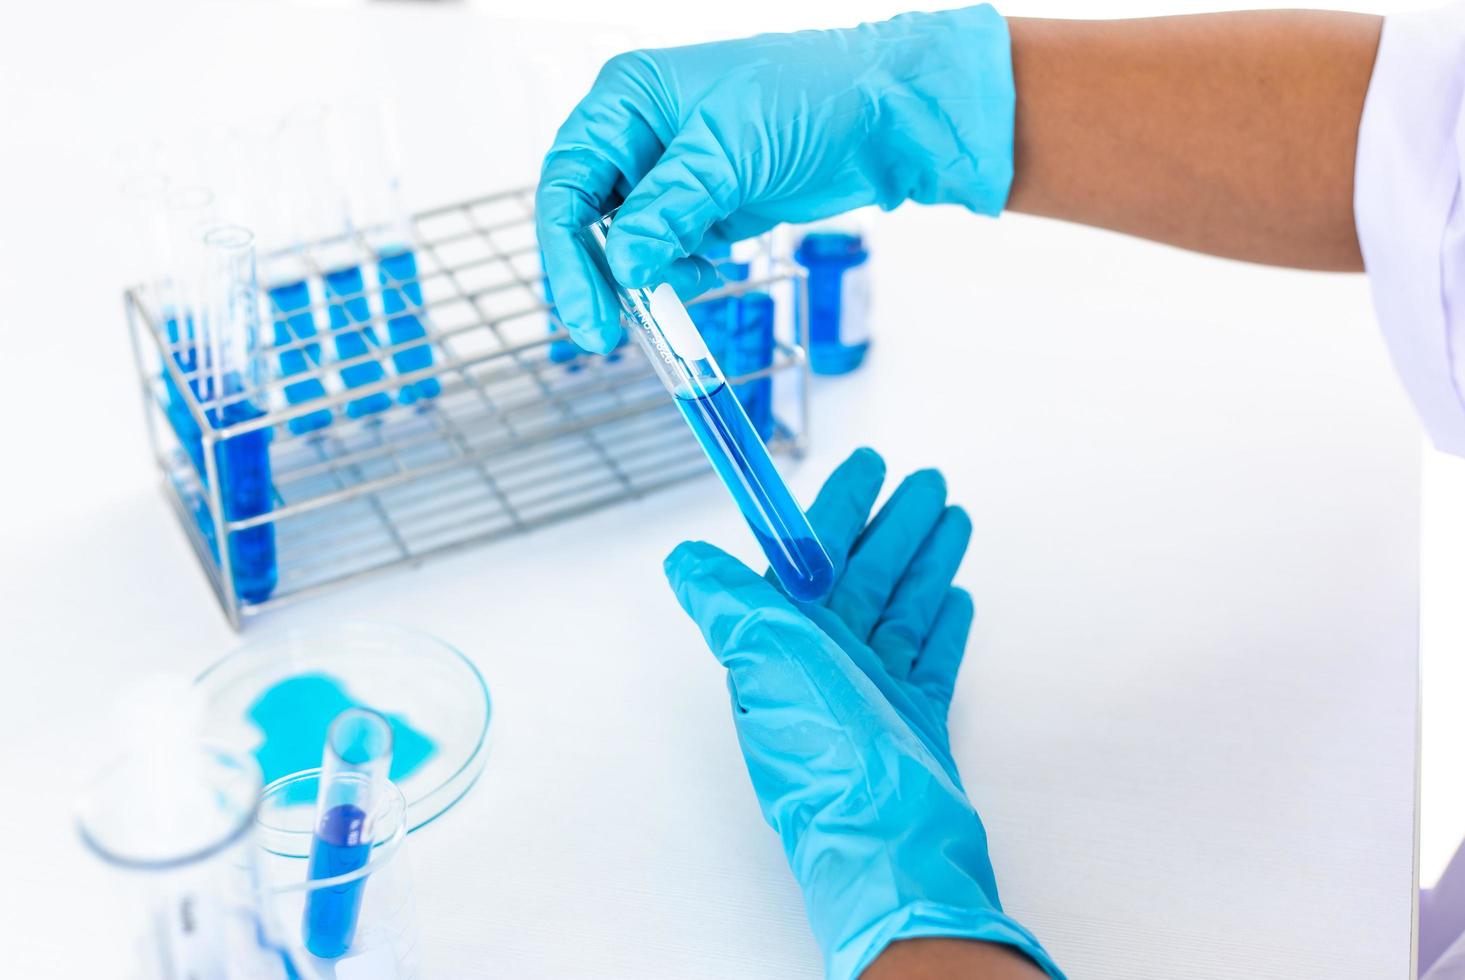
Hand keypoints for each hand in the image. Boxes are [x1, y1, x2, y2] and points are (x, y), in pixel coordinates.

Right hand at [537, 6, 1015, 352]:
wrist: (888, 116)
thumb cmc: (816, 93)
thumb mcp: (728, 154)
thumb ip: (667, 212)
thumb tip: (622, 265)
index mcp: (629, 99)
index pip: (567, 181)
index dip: (567, 252)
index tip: (587, 311)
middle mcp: (642, 134)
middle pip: (588, 218)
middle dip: (601, 275)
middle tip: (610, 332)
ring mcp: (675, 172)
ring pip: (630, 242)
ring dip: (649, 275)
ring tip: (691, 281)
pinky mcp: (707, 203)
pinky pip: (670, 251)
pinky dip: (681, 271)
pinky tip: (714, 265)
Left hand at [663, 448, 1062, 979]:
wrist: (887, 839)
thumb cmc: (827, 750)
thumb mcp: (763, 654)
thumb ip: (726, 599)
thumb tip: (681, 559)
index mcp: (788, 638)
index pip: (813, 555)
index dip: (839, 506)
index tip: (869, 466)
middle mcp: (827, 662)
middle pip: (866, 574)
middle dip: (894, 524)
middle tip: (927, 481)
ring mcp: (874, 692)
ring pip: (903, 608)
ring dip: (925, 561)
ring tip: (954, 519)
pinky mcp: (914, 723)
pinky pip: (929, 659)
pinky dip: (942, 625)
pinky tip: (958, 597)